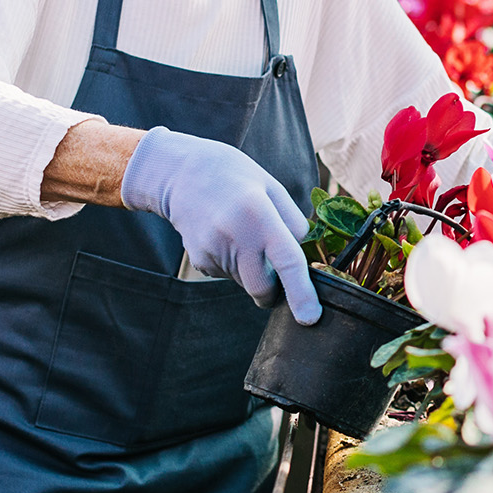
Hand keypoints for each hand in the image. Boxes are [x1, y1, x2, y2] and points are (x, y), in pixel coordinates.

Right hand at [120, 126, 320, 320]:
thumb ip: (294, 223)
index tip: (310, 318)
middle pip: (262, 288)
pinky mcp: (199, 261)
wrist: (182, 175)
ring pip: (245, 283)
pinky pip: (228, 276)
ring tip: (243, 235)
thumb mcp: (273, 188)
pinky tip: (226, 238)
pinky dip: (234, 266)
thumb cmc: (236, 178)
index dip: (301, 294)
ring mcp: (213, 251)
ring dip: (253, 272)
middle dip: (274, 291)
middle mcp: (234, 236)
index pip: (287, 261)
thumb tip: (306, 259)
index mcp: (259, 214)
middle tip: (275, 269)